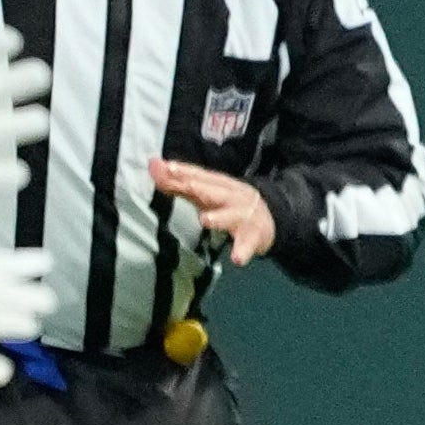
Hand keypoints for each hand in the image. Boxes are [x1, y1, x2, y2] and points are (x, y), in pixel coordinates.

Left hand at [152, 158, 274, 263]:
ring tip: (205, 220)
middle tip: (187, 185)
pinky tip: (236, 259)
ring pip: (231, 216)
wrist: (271, 219)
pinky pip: (247, 245)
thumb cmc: (228, 205)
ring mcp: (244, 217)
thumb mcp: (205, 193)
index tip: (167, 166)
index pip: (200, 176)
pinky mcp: (253, 237)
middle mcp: (232, 197)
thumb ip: (178, 183)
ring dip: (219, 217)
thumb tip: (152, 165)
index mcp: (220, 184)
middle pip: (216, 192)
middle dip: (202, 188)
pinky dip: (242, 251)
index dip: (185, 171)